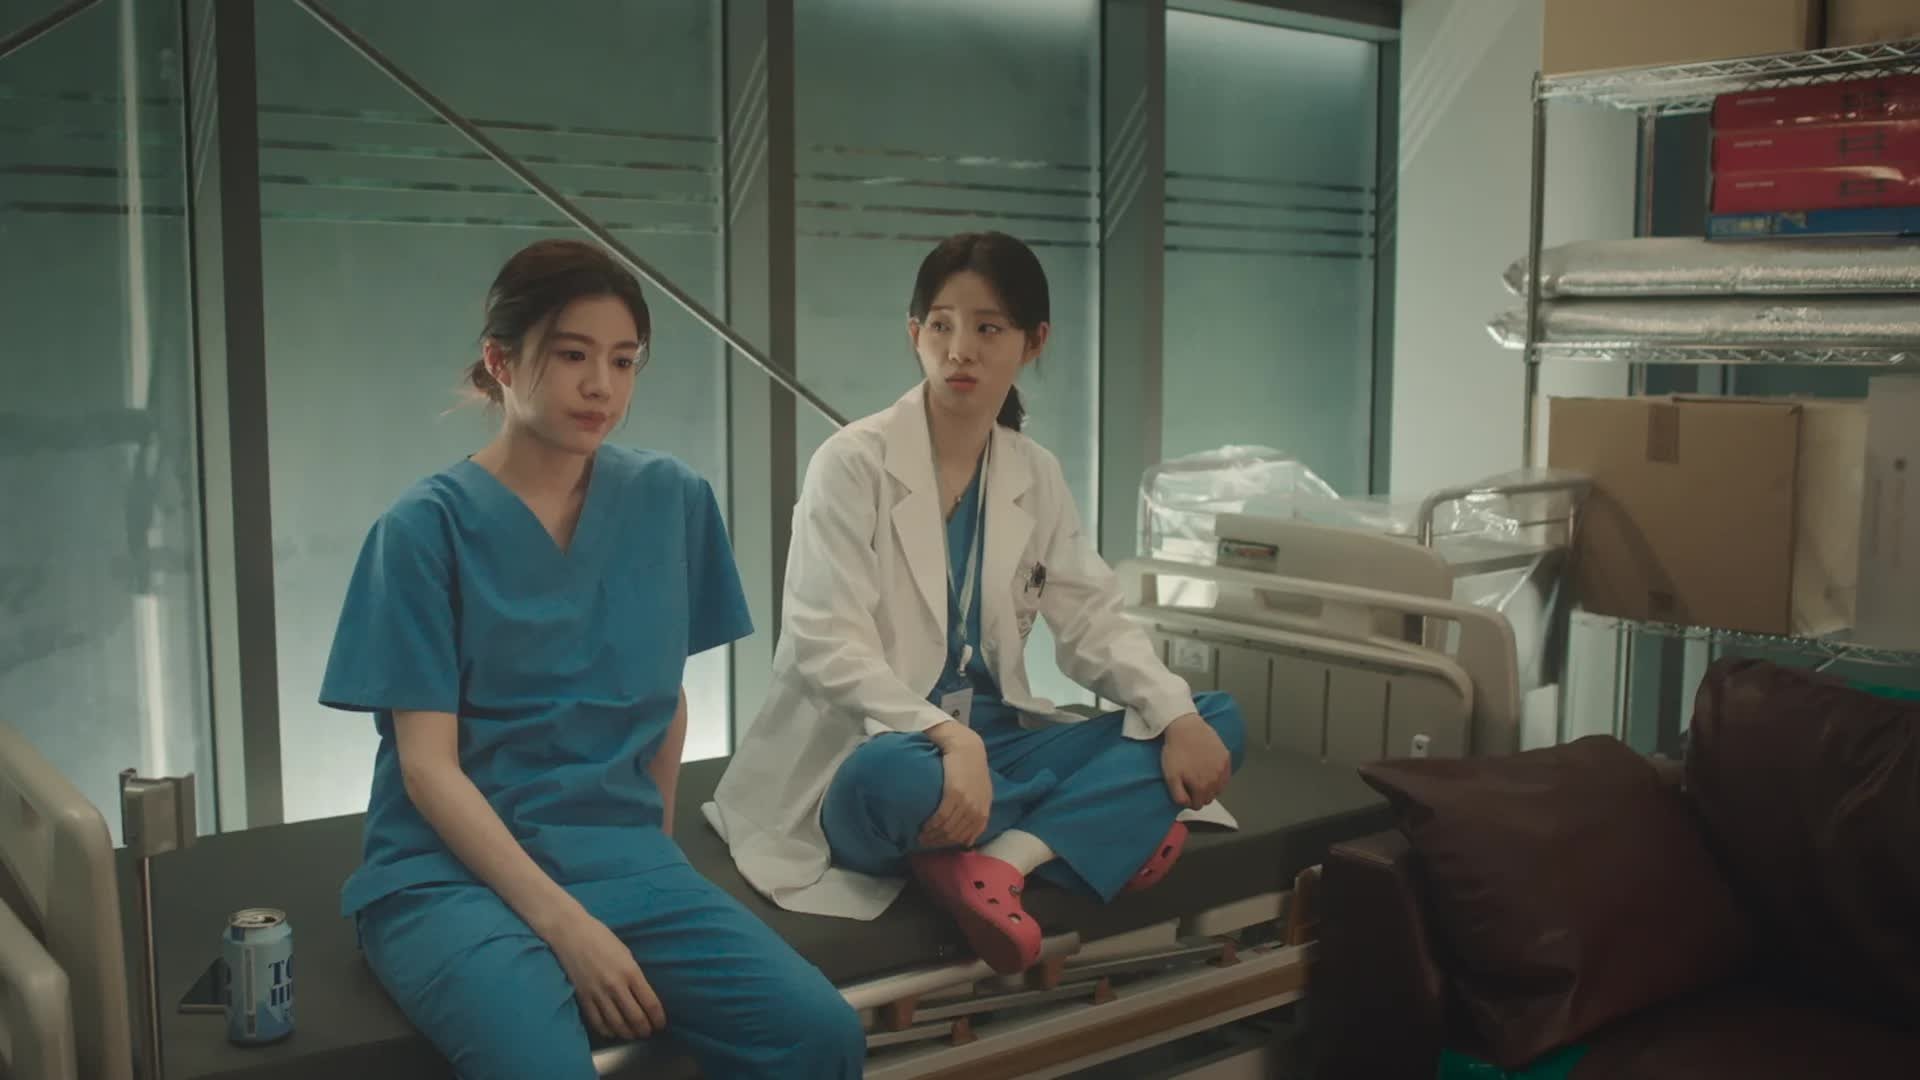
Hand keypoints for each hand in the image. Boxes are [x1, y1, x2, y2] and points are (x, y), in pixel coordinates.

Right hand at [542, 905, 665, 1041]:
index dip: (658, 1019)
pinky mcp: (583, 998)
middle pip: (635, 1018)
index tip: (661, 1024)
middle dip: (645, 1029)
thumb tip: (642, 996)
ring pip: (617, 1024)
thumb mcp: (625, 953)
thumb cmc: (601, 938)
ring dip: (628, 1034)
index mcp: (630, 972)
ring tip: (633, 1035)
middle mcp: (616, 986)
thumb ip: (634, 975)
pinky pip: (597, 1022)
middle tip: (648, 1032)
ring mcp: (598, 994)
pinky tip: (613, 1031)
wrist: (570, 933)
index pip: (650, 1003)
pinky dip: (607, 1031)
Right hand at [920, 722, 992, 848]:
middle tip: (925, 842)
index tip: (939, 844)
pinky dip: (931, 826)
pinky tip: (923, 827)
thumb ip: (976, 808)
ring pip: (948, 829)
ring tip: (921, 836)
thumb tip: (968, 835)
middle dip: (940, 842)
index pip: (969, 835)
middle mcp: (977, 809)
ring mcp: (967, 803)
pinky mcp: (955, 794)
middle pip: (956, 834)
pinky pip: (941, 817)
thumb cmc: (970, 766)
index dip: (953, 843)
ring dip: (933, 836)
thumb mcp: (980, 790)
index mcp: (984, 809)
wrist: (966, 746)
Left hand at [1160, 713, 1231, 809]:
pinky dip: (1219, 776)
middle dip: (1200, 794)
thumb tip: (1187, 805)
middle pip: (1209, 798)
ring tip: (1200, 775)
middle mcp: (1215, 781)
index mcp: (1201, 787)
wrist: (1185, 727)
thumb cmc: (1176, 751)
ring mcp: (1223, 769)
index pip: (1198, 805)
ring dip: (1211, 786)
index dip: (1190, 800)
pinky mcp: (1226, 758)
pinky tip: (1210, 768)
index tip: (1186, 792)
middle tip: (1191, 783)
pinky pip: (1226, 775)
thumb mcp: (1170, 776)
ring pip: (1219, 788)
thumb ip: (1179, 795)